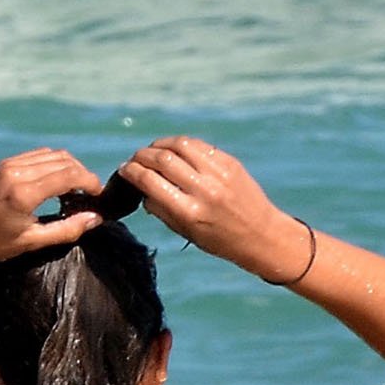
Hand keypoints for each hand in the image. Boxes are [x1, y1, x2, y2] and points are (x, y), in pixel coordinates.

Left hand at [0, 148, 107, 263]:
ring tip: (73, 191)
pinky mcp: (5, 163)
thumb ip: (66, 230)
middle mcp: (18, 173)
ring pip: (53, 155)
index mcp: (24, 193)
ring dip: (69, 168)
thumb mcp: (30, 241)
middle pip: (66, 161)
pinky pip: (39, 156)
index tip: (98, 196)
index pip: (70, 175)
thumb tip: (96, 218)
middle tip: (87, 196)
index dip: (91, 183)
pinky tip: (55, 184)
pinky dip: (53, 164)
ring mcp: (10, 165)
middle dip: (83, 175)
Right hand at [115, 137, 304, 280]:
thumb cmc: (218, 239)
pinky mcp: (230, 163)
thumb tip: (142, 187)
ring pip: (180, 145)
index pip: (150, 182)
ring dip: (160, 145)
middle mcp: (204, 190)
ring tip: (152, 151)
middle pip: (163, 159)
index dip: (131, 172)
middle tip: (134, 159)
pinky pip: (199, 146)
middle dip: (142, 156)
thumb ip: (161, 209)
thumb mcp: (185, 232)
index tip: (124, 170)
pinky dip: (181, 145)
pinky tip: (175, 150)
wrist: (261, 234)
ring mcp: (219, 173)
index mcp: (189, 212)